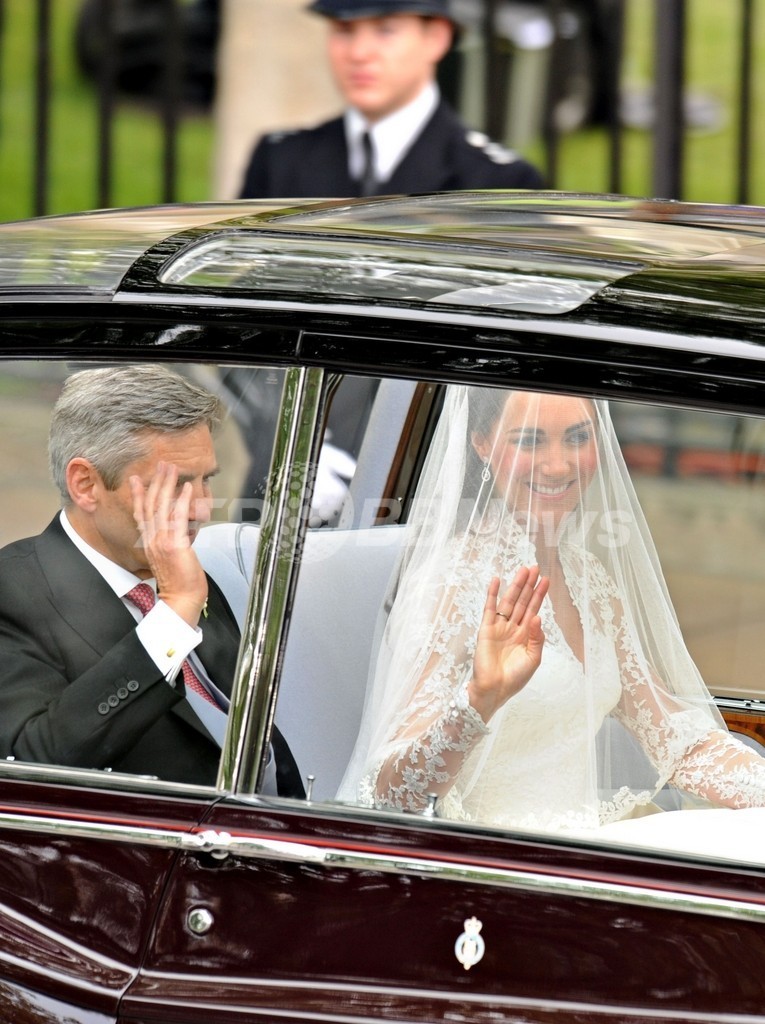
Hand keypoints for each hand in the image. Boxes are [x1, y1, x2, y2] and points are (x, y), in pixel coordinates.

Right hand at [130, 462, 207, 626]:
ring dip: (167, 485)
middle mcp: (152, 540)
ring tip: (171, 468)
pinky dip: (182, 500)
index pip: (141, 514)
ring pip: (161, 507)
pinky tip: (187, 488)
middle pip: (150, 505)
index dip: (139, 495)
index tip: (136, 479)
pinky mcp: (175, 544)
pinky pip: (178, 517)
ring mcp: (162, 541)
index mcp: (149, 543)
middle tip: (160, 464)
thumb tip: (177, 534)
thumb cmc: (180, 582)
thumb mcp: (170, 559)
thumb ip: (169, 544)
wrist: (181, 600)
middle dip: (155, 482)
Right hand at [468, 568, 547, 722]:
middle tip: (535, 568)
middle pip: (522, 601)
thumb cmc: (515, 677)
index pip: (533, 610)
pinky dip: (492, 595)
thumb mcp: (533, 658)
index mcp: (525, 635)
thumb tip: (537, 617)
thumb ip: (536, 638)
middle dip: (528, 585)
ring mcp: (499, 627)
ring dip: (515, 586)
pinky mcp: (486, 629)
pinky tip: (496, 581)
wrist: (495, 689)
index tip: (546, 580)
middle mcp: (512, 627)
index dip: (539, 595)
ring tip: (522, 570)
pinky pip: (489, 608)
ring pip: (509, 602)